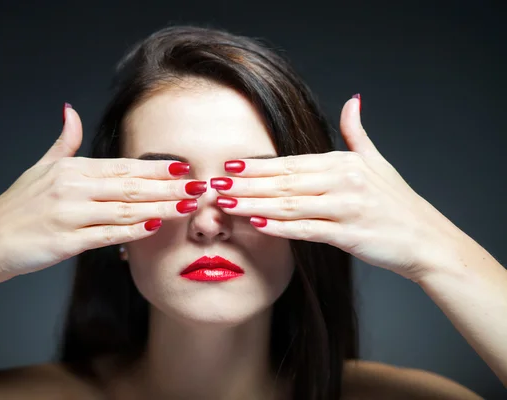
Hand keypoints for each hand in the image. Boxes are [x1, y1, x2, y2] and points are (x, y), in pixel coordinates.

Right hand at [0, 104, 205, 284]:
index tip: (184, 167)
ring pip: (125, 208)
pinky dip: (133, 231)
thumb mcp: (39, 168)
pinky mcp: (66, 241)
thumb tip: (71, 112)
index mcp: (71, 169)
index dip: (156, 167)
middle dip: (169, 187)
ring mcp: (69, 214)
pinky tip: (154, 227)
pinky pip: (107, 234)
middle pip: (131, 185)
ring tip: (188, 207)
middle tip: (198, 187)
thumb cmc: (16, 207)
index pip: (123, 166)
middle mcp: (72, 187)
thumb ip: (63, 142)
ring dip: (160, 208)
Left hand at [211, 95, 461, 281]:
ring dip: (254, 204)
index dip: (257, 165)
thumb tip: (352, 100)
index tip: (229, 164)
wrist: (426, 240)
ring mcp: (347, 208)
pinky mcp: (350, 234)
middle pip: (284, 182)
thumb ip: (357, 132)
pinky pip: (307, 230)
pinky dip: (281, 228)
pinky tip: (257, 225)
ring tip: (226, 204)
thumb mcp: (378, 161)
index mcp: (344, 163)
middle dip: (246, 183)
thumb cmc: (398, 203)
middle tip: (215, 183)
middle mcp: (343, 181)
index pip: (291, 162)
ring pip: (290, 204)